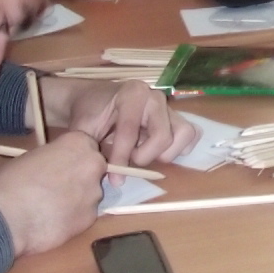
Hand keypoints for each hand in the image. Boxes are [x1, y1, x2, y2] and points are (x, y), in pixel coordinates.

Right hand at [0, 131, 105, 255]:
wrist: (7, 217)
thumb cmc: (11, 181)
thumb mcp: (32, 157)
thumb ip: (53, 158)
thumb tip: (55, 166)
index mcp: (79, 143)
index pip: (86, 145)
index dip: (72, 157)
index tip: (61, 166)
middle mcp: (93, 165)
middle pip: (93, 169)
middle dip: (80, 177)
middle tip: (57, 188)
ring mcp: (95, 192)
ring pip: (90, 194)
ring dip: (77, 199)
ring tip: (51, 209)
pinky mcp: (91, 217)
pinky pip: (84, 215)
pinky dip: (72, 218)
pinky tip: (53, 222)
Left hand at [39, 77, 196, 167]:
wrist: (95, 99)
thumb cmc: (89, 113)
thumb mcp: (82, 129)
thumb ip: (92, 149)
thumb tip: (110, 176)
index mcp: (131, 93)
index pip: (130, 131)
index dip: (122, 157)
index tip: (114, 179)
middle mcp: (155, 97)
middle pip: (163, 136)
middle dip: (145, 156)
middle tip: (129, 161)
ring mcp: (169, 106)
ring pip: (184, 134)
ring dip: (166, 153)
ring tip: (144, 154)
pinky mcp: (177, 116)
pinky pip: (191, 134)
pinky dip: (179, 148)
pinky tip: (158, 151)